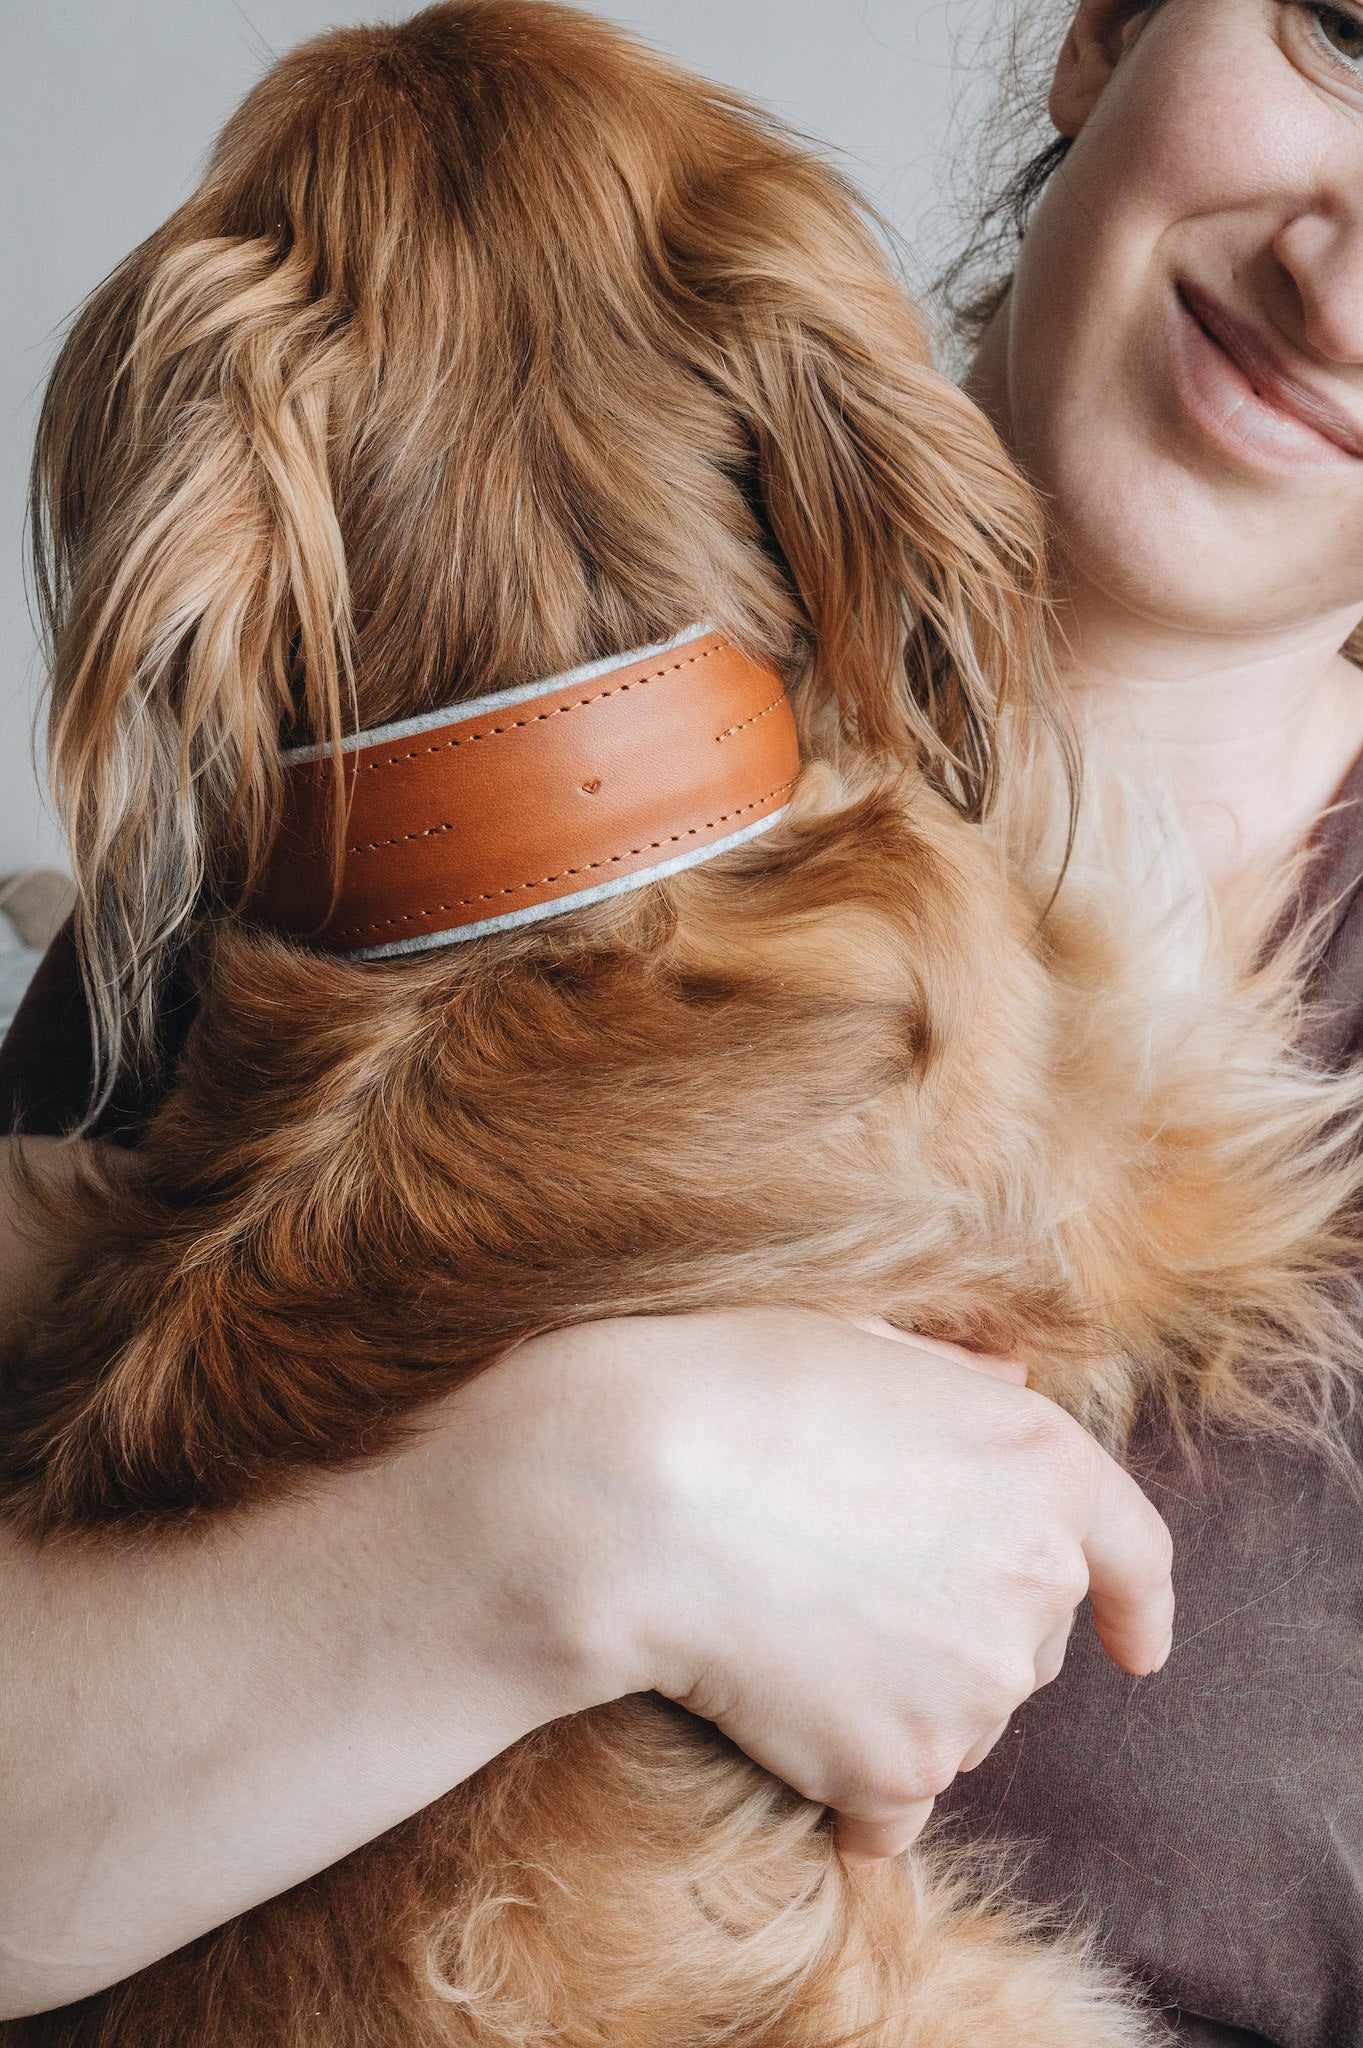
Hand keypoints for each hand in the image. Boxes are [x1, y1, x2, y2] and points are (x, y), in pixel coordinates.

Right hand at [481, 1310, 1173, 1863]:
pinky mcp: (897, 1768)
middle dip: (954, 1626)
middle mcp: (1033, 1579)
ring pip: (955, 1722)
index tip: (1137, 1648)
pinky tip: (775, 1727)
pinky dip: (845, 1783)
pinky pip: (889, 1806)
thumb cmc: (730, 1390)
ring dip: (894, 1700)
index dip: (1139, 1603)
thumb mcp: (859, 1343)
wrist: (632, 1494)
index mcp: (1042, 1464)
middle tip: (840, 1585)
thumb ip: (954, 1380)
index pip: (1134, 1551)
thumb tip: (1007, 1386)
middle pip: (1022, 1641)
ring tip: (785, 1634)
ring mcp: (975, 1687)